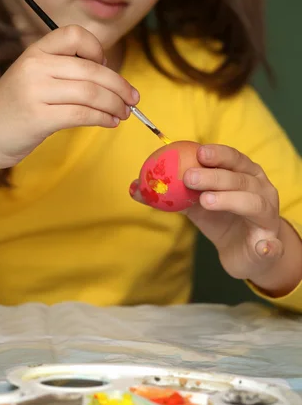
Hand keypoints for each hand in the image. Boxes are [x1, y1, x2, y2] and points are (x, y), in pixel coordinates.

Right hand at [0, 24, 138, 169]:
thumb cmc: (13, 108)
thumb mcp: (32, 77)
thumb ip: (62, 70)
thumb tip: (109, 77)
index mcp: (34, 51)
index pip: (74, 34)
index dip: (97, 49)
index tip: (105, 68)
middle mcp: (35, 66)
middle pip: (92, 70)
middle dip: (120, 86)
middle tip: (133, 98)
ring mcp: (36, 92)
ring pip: (92, 93)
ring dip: (116, 104)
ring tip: (124, 113)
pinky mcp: (39, 118)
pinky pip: (83, 114)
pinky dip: (104, 118)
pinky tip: (110, 122)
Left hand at [131, 144, 288, 284]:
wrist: (245, 252)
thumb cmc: (221, 218)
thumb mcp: (195, 204)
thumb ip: (170, 194)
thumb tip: (134, 187)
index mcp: (244, 174)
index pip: (233, 158)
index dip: (217, 154)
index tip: (197, 152)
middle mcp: (260, 190)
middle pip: (240, 178)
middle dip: (215, 175)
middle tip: (189, 177)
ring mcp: (267, 216)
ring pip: (253, 203)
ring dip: (230, 200)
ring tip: (206, 201)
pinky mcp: (270, 244)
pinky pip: (271, 244)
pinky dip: (268, 244)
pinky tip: (263, 245)